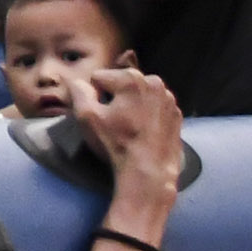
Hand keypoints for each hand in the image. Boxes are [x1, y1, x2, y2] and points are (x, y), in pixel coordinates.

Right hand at [67, 63, 184, 203]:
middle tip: (114, 122)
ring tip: (129, 128)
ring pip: (139, 94)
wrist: (150, 172)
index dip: (94, 96)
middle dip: (114, 98)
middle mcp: (154, 82)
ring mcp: (168, 99)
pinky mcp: (176, 114)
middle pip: (121, 83)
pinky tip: (143, 131)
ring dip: (131, 105)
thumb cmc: (118, 143)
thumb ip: (78, 92)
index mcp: (131, 78)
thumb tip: (75, 80)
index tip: (99, 115)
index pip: (99, 78)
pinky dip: (148, 114)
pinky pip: (154, 107)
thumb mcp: (88, 118)